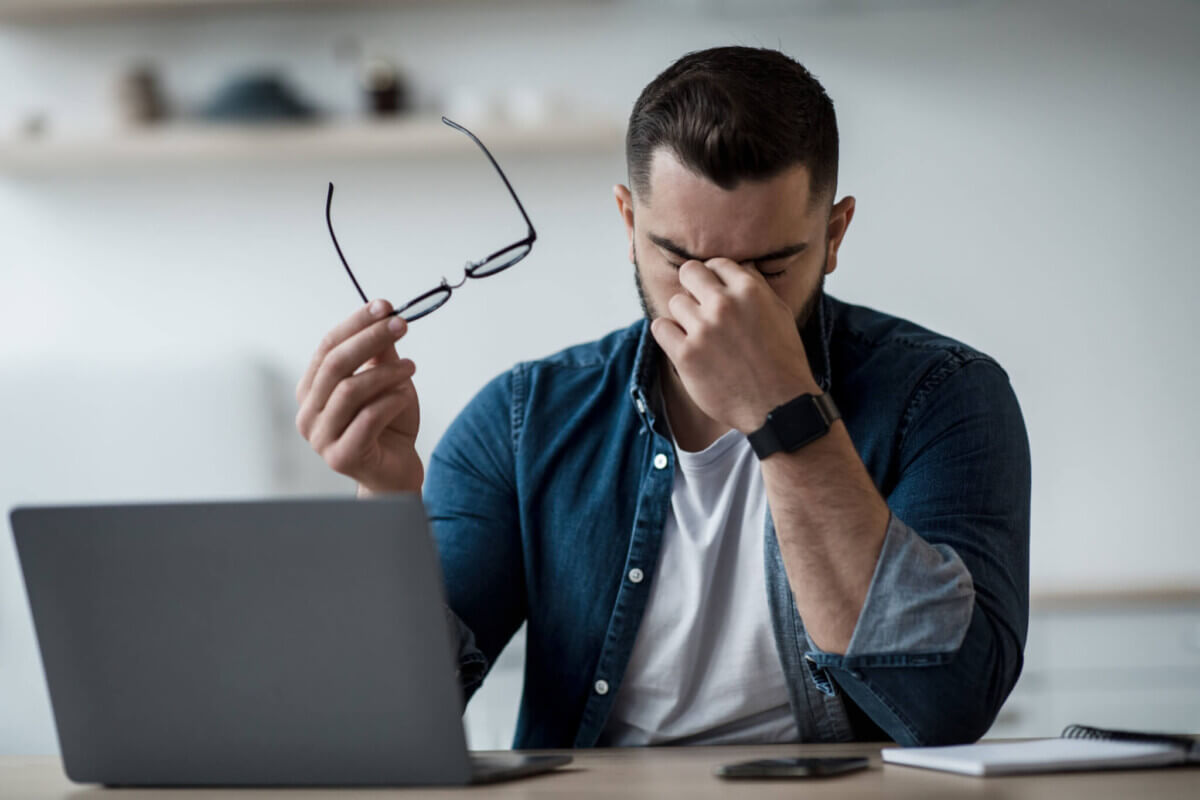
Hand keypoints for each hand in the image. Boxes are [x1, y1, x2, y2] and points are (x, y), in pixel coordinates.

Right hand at [295, 299, 422, 493]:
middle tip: (401, 325)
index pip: (327, 347)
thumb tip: (383, 314)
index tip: (384, 306)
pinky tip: (406, 396)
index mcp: (312, 389)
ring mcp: (320, 438)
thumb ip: (379, 353)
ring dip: (386, 373)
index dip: (355, 324)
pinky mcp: (341, 457)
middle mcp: (308, 413)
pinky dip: (391, 401)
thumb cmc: (388, 424)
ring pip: (350, 390)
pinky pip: (368, 418)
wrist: (396, 471)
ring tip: (412, 367)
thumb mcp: (385, 381)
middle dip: (370, 339)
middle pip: (335, 364)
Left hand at [650, 258, 818, 433]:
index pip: (717, 264)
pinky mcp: (686, 355)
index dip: (714, 278)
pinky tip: (682, 344)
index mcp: (750, 290)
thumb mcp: (780, 314)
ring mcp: (703, 330)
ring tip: (699, 334)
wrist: (778, 406)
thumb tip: (740, 266)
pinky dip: (668, 334)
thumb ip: (757, 288)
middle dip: (693, 286)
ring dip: (683, 316)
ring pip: (675, 302)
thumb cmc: (783, 361)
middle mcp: (724, 305)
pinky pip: (660, 327)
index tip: (714, 292)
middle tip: (699, 307)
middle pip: (689, 273)